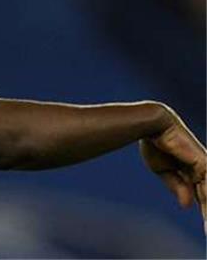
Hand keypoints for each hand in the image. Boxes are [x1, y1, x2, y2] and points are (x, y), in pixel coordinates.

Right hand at [139, 108, 205, 232]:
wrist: (152, 125)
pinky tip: (206, 210)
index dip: (205, 212)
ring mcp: (204, 166)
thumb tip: (188, 206)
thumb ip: (177, 186)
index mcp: (191, 172)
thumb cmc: (154, 143)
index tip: (206, 228)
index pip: (201, 196)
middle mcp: (201, 169)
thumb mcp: (163, 170)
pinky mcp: (203, 162)